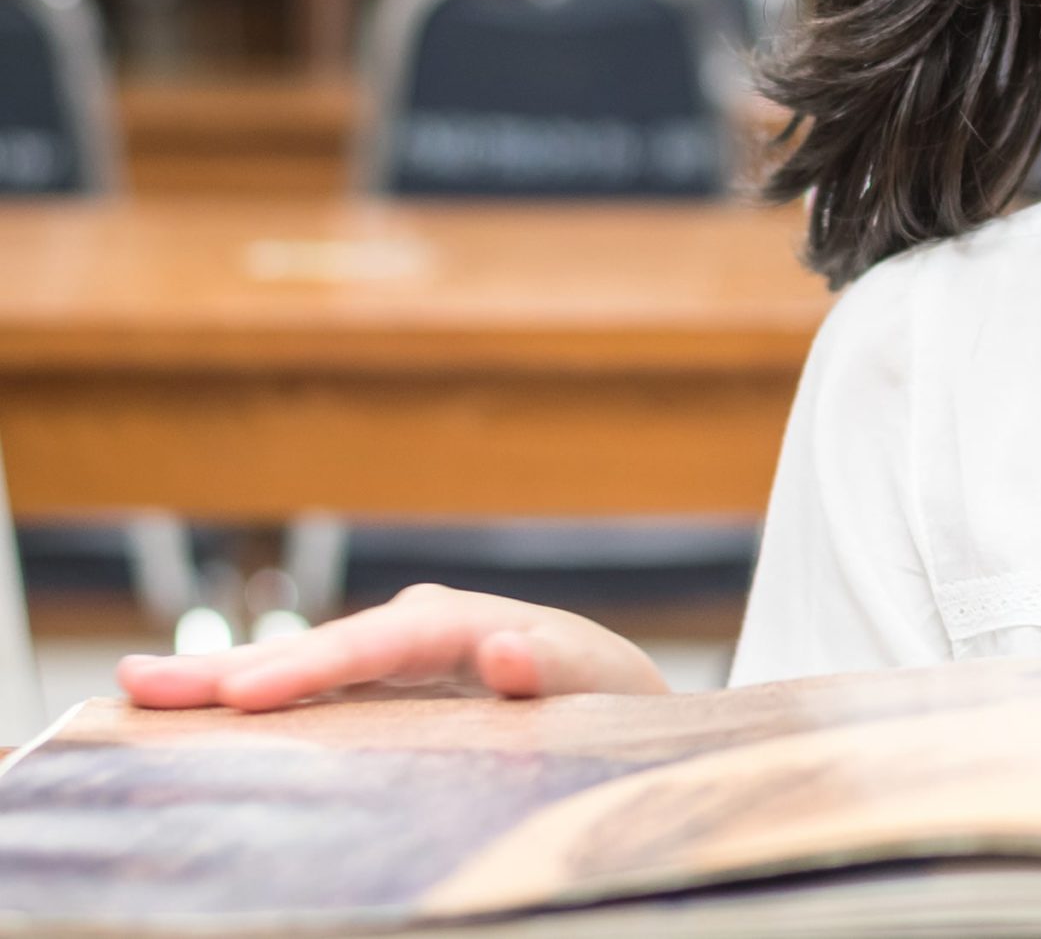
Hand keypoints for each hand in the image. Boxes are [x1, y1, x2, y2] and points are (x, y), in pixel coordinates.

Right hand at [115, 584, 669, 711]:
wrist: (612, 692)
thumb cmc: (608, 694)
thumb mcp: (598, 686)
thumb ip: (548, 668)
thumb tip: (500, 644)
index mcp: (469, 622)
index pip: (384, 643)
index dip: (315, 666)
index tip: (250, 691)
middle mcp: (421, 625)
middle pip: (320, 646)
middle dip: (234, 665)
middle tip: (141, 685)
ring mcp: (394, 651)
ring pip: (300, 665)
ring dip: (221, 679)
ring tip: (136, 691)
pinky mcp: (380, 683)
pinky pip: (308, 691)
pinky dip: (247, 696)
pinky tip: (186, 711)